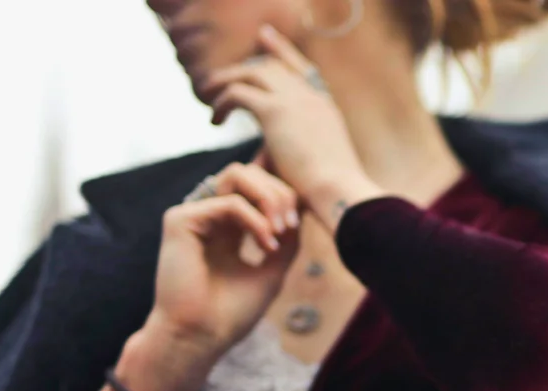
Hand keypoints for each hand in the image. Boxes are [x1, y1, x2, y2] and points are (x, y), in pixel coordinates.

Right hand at [82, 162, 298, 390]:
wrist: (201, 338)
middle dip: (279, 192)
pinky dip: (256, 220)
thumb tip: (301, 208)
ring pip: (236, 175)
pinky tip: (267, 244)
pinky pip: (230, 202)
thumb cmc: (231, 314)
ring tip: (282, 230)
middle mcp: (209, 217)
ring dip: (269, 198)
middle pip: (248, 173)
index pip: (256, 189)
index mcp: (228, 229)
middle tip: (291, 225)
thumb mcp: (272, 271)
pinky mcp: (180, 221)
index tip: (297, 225)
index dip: (283, 195)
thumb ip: (286, 239)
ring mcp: (193, 216)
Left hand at [202, 25, 382, 224]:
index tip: (265, 40)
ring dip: (226, 81)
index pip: (302, 69)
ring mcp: (295, 100)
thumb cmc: (330, 193)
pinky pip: (238, 93)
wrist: (339, 192)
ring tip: (208, 96)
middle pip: (273, 66)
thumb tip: (263, 158)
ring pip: (250, 72)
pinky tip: (215, 120)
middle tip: (221, 78)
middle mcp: (311, 97)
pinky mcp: (275, 111)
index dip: (282, 53)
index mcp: (325, 107)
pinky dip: (222, 103)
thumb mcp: (314, 165)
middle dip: (245, 66)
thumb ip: (290, 153)